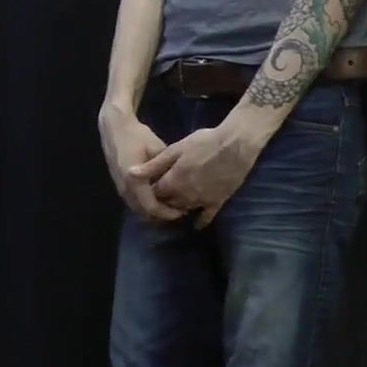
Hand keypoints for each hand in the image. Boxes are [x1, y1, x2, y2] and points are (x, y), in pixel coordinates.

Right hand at [97, 101, 187, 222]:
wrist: (115, 129)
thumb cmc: (137, 137)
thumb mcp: (157, 150)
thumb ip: (166, 169)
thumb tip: (180, 185)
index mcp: (135, 182)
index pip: (152, 208)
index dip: (168, 213)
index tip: (183, 211)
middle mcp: (126, 189)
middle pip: (145, 213)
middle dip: (162, 215)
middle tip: (179, 210)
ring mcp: (120, 188)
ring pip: (138, 209)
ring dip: (153, 211)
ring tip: (170, 204)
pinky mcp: (119, 185)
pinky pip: (134, 201)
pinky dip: (145, 204)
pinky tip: (158, 196)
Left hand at [129, 126, 260, 227]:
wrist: (236, 145)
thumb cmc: (204, 142)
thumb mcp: (175, 150)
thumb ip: (153, 165)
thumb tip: (130, 174)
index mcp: (172, 183)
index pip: (154, 194)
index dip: (151, 189)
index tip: (149, 185)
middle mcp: (185, 197)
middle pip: (168, 204)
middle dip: (162, 200)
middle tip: (161, 195)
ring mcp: (202, 201)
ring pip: (184, 210)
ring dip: (178, 208)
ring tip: (174, 203)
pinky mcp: (218, 202)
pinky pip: (206, 216)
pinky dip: (200, 220)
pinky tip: (196, 224)